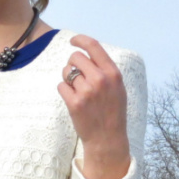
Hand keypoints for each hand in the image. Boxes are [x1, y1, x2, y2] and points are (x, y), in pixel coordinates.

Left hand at [57, 34, 131, 178]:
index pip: (93, 46)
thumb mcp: (117, 87)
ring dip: (67, 78)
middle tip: (75, 75)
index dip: (80, 40)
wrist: (107, 138)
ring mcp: (86, 91)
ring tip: (76, 90)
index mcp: (112, 73)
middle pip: (76, 58)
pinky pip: (61, 86)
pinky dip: (64, 90)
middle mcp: (100, 79)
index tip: (73, 41)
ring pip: (66, 72)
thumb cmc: (112, 112)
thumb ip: (105, 70)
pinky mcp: (74, 103)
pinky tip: (72, 99)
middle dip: (72, 63)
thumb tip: (88, 54)